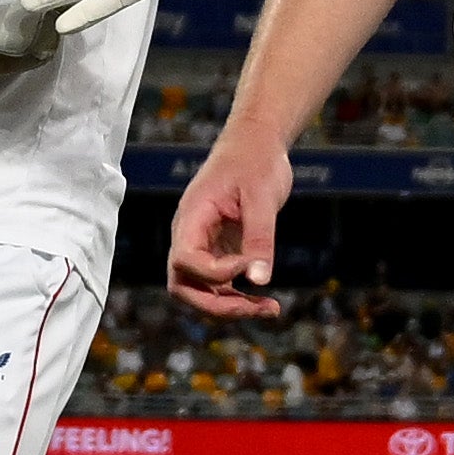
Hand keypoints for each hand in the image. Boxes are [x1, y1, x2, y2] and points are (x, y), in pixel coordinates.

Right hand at [166, 124, 290, 317]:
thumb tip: (259, 279)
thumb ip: (260, 237)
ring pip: (201, 292)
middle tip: (257, 308)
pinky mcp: (220, 251)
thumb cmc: (256, 161)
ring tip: (270, 309)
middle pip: (183, 286)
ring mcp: (204, 246)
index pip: (185, 260)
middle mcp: (190, 235)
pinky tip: (267, 303)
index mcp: (191, 217)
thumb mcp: (262, 196)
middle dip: (217, 305)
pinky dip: (240, 299)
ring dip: (231, 308)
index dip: (215, 273)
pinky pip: (221, 286)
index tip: (248, 265)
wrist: (257, 144)